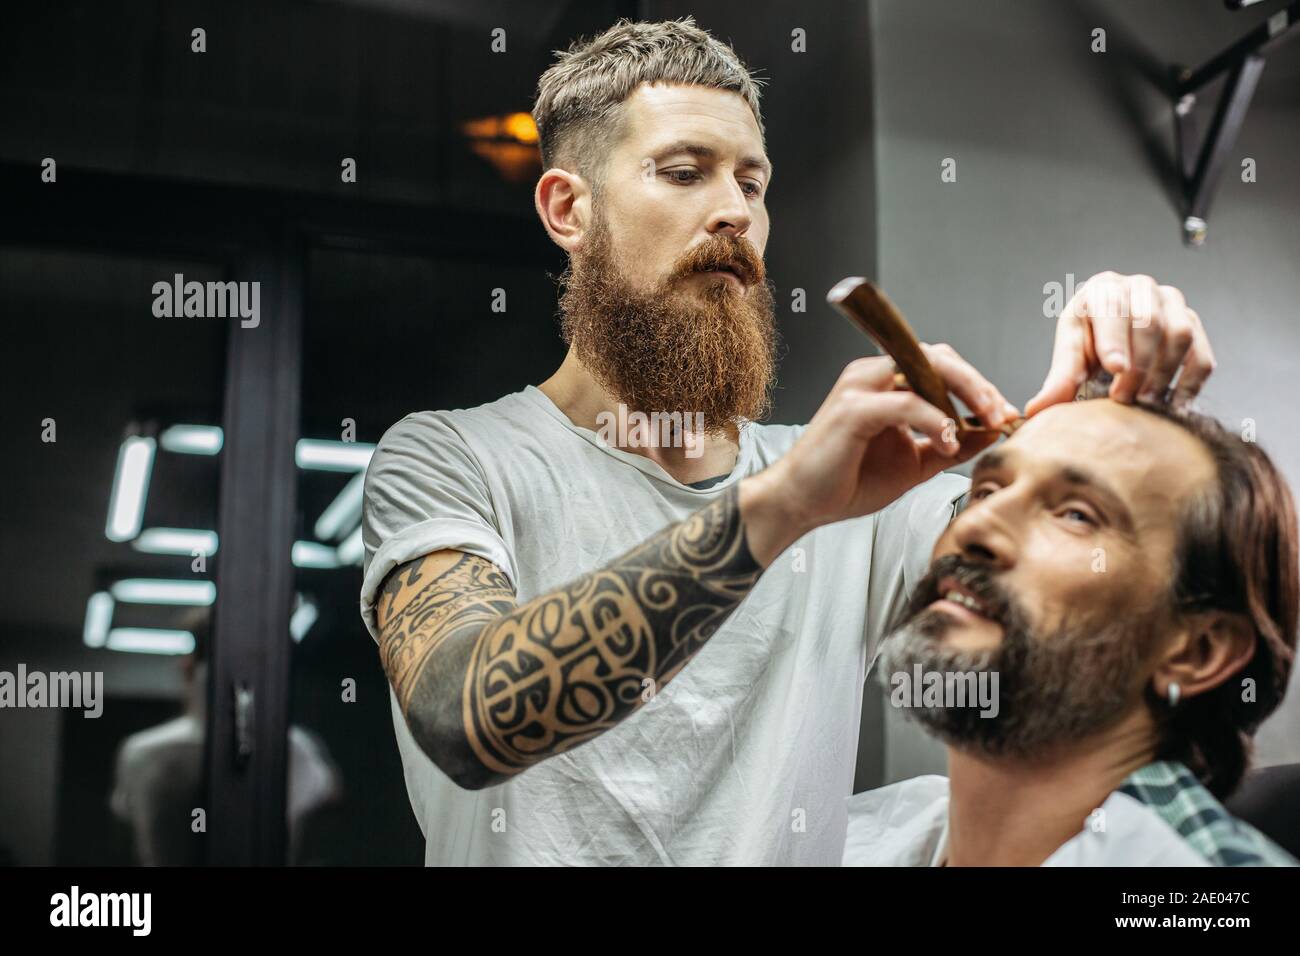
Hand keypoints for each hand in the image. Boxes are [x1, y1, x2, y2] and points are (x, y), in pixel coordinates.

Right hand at [741, 345, 1015, 565]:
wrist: (800, 502)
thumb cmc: (847, 481)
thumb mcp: (915, 463)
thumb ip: (951, 444)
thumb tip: (991, 430)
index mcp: (885, 383)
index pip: (941, 366)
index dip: (978, 386)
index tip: (1004, 414)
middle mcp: (872, 375)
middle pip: (938, 358)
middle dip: (978, 384)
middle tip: (1002, 413)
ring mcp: (860, 387)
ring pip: (925, 368)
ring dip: (964, 393)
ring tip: (985, 422)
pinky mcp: (853, 409)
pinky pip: (907, 403)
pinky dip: (935, 420)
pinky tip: (947, 440)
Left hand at [1025, 272, 1215, 416]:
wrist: (1115, 336)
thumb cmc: (1089, 341)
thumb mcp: (1070, 355)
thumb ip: (1059, 380)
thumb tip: (1036, 411)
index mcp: (1104, 289)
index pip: (1112, 307)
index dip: (1114, 338)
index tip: (1115, 368)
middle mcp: (1141, 288)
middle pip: (1149, 321)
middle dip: (1138, 364)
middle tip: (1124, 398)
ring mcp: (1172, 302)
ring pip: (1180, 334)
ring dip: (1164, 372)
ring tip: (1145, 402)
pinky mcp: (1193, 323)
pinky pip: (1201, 352)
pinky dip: (1191, 381)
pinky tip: (1175, 404)